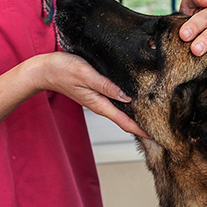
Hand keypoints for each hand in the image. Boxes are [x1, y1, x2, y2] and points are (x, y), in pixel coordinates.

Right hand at [27, 52, 146, 137]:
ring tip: (155, 118)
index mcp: (100, 104)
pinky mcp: (97, 92)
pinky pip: (116, 102)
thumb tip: (127, 97)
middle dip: (143, 126)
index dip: (141, 131)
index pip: (125, 123)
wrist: (43, 69)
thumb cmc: (62, 70)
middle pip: (126, 120)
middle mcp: (101, 105)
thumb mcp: (85, 75)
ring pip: (122, 112)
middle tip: (162, 130)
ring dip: (137, 115)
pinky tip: (137, 101)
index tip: (157, 137)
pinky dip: (128, 104)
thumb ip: (106, 86)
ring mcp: (99, 100)